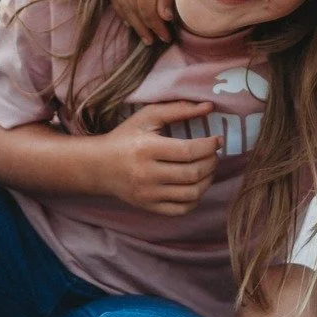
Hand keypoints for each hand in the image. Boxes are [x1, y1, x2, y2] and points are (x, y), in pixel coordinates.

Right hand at [98, 100, 219, 214]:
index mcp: (146, 149)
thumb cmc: (125, 137)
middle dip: (212, 162)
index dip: (209, 146)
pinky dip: (195, 198)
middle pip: (193, 173)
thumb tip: (209, 107)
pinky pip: (181, 209)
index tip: (217, 140)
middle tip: (214, 154)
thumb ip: (178, 109)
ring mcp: (148, 194)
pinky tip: (195, 185)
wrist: (98, 166)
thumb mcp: (147, 117)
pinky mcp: (149, 207)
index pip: (188, 151)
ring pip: (191, 193)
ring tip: (208, 168)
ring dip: (208, 180)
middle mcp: (146, 174)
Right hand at [108, 0, 173, 43]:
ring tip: (145, 35)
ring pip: (122, 5)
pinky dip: (122, 8)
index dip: (157, 28)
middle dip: (146, 29)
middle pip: (134, 11)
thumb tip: (166, 19)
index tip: (167, 38)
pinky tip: (130, 17)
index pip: (148, 12)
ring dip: (133, 22)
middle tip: (157, 41)